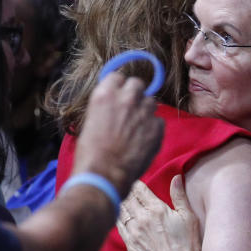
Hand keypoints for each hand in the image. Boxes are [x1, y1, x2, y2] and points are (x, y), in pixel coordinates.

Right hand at [72, 73, 163, 196]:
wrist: (104, 174)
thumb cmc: (91, 152)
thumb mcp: (91, 121)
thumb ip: (106, 108)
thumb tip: (114, 107)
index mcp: (105, 94)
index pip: (118, 77)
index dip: (118, 87)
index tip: (118, 95)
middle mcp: (127, 98)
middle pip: (137, 84)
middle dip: (134, 94)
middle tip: (130, 109)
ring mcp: (144, 112)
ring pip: (151, 101)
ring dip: (145, 110)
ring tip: (136, 128)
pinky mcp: (157, 128)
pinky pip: (159, 121)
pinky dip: (153, 129)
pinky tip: (143, 141)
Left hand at [117, 176, 202, 250]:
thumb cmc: (189, 246)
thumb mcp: (188, 217)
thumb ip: (180, 195)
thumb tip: (176, 176)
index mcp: (156, 209)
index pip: (138, 188)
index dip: (137, 184)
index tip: (138, 183)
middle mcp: (141, 219)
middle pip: (127, 198)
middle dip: (128, 193)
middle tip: (130, 191)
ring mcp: (133, 233)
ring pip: (120, 211)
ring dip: (122, 204)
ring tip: (124, 202)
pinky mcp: (130, 246)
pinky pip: (118, 227)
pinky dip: (118, 219)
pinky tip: (121, 217)